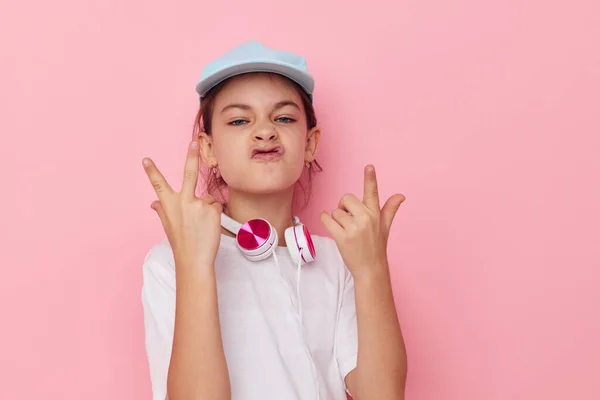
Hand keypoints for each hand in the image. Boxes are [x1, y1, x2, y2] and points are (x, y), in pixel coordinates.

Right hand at [142, 140, 222, 266]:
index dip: (152, 171)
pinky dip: (215, 215)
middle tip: (193, 142)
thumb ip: (162, 210)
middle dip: (191, 156)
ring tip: (201, 225)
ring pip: (207, 198)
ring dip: (207, 209)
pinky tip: (209, 226)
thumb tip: (154, 203)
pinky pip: (216, 206)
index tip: (146, 159)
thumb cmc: (181, 243)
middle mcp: (183, 202)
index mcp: (169, 205)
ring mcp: (199, 205)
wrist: (193, 259)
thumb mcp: (168, 225)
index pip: (158, 184)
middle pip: (188, 174)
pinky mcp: (212, 210)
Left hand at [320, 165, 404, 278]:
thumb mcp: (385, 226)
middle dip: (344, 207)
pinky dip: (325, 220)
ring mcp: (353, 228)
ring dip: (337, 219)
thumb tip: (401, 195)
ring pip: (335, 211)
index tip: (369, 166)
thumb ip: (390, 208)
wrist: (371, 269)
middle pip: (345, 198)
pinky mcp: (342, 237)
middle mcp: (366, 219)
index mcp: (375, 214)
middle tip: (349, 220)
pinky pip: (327, 219)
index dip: (370, 178)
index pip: (372, 192)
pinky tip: (330, 225)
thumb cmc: (376, 246)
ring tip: (346, 231)